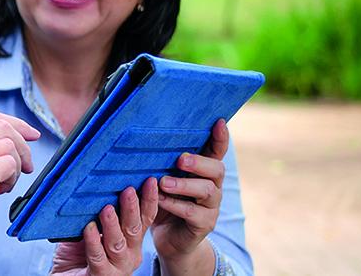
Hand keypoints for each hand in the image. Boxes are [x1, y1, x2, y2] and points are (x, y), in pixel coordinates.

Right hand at [0, 111, 39, 265]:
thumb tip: (17, 136)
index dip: (15, 124)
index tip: (32, 136)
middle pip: (2, 126)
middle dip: (22, 145)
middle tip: (27, 167)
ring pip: (8, 145)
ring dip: (16, 166)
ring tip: (4, 185)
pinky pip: (9, 163)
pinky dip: (13, 178)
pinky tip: (0, 191)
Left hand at [50, 178, 157, 275]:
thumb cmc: (78, 253)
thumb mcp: (91, 228)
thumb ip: (98, 212)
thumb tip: (99, 187)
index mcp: (131, 241)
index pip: (144, 218)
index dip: (149, 200)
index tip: (150, 181)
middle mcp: (129, 254)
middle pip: (134, 229)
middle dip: (132, 208)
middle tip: (128, 190)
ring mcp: (117, 267)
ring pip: (117, 243)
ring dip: (112, 224)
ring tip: (107, 208)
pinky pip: (97, 256)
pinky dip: (92, 240)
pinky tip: (89, 228)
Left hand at [152, 119, 228, 270]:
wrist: (167, 238)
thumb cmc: (163, 201)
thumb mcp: (161, 180)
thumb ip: (160, 164)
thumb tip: (140, 139)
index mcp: (204, 171)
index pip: (217, 151)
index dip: (220, 137)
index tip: (218, 122)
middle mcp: (213, 186)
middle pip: (217, 169)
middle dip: (199, 162)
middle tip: (180, 159)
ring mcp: (211, 206)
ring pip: (207, 190)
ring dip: (184, 185)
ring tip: (163, 182)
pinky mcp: (204, 224)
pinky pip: (193, 213)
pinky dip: (175, 205)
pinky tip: (160, 200)